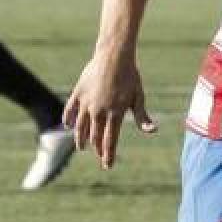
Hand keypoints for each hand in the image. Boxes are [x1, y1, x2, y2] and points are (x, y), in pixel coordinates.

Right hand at [63, 51, 157, 169]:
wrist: (114, 55)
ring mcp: (86, 103)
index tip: (108, 166)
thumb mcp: (138, 96)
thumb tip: (152, 131)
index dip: (108, 155)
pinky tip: (69, 126)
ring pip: (81, 127)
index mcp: (115, 113)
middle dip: (97, 149)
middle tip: (99, 156)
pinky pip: (70, 110)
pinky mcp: (78, 93)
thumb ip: (142, 116)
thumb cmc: (130, 76)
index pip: (110, 141)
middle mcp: (98, 111)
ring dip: (81, 139)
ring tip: (82, 147)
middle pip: (95, 136)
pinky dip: (68, 120)